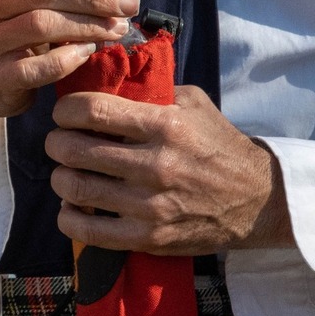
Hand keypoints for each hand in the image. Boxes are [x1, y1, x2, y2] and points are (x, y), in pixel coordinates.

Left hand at [45, 85, 293, 256]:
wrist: (258, 200)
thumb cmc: (218, 145)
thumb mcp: (194, 103)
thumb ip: (152, 90)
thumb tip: (106, 78)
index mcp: (165, 125)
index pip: (93, 110)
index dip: (65, 110)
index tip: (64, 114)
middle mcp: (156, 164)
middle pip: (75, 150)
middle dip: (56, 143)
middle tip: (60, 142)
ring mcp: (151, 205)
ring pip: (76, 188)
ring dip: (60, 177)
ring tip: (67, 172)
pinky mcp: (149, 238)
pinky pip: (89, 231)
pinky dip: (69, 216)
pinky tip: (73, 206)